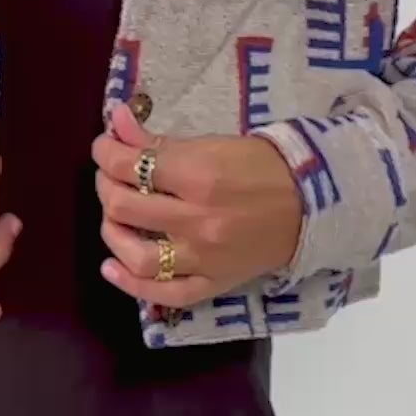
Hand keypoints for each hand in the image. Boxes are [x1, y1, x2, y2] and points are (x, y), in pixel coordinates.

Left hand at [90, 103, 303, 306]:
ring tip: (113, 219)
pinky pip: (166, 294)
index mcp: (199, 176)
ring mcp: (205, 258)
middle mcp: (198, 220)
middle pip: (125, 208)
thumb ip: (158, 140)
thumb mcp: (211, 144)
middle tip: (110, 177)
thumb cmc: (260, 166)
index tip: (104, 147)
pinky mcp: (214, 284)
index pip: (132, 166)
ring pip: (138, 256)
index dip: (106, 152)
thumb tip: (115, 121)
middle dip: (105, 187)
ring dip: (112, 234)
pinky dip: (132, 285)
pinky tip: (113, 268)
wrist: (310, 204)